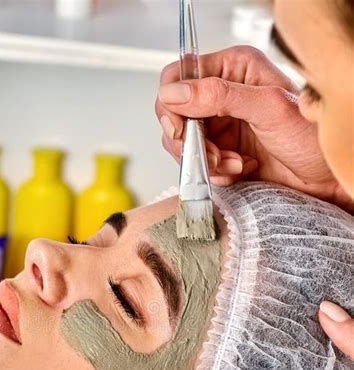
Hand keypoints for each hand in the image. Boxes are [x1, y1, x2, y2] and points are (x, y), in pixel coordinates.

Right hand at [156, 46, 351, 210]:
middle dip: (190, 141)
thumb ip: (220, 96)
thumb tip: (175, 93)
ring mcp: (219, 124)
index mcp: (233, 68)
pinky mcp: (220, 150)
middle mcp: (222, 93)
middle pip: (175, 114)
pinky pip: (196, 162)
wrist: (322, 176)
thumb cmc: (309, 137)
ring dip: (205, 160)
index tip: (180, 130)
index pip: (179, 76)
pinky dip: (213, 172)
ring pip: (183, 143)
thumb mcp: (267, 108)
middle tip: (213, 155)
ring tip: (234, 164)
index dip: (171, 104)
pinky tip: (238, 171)